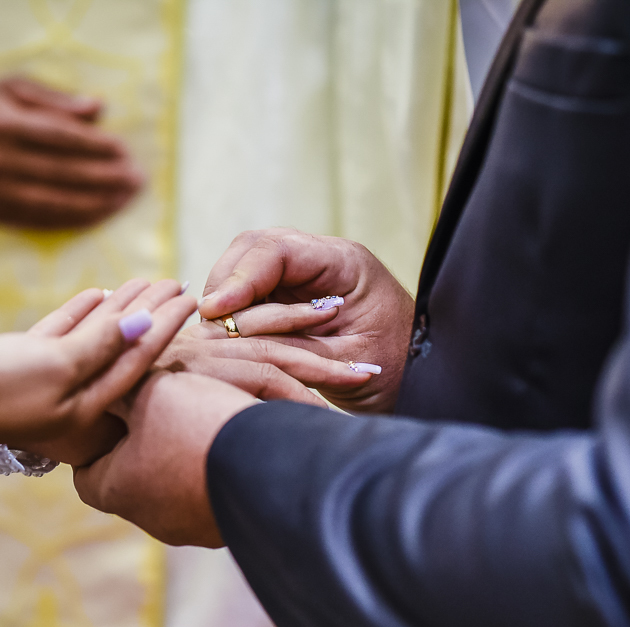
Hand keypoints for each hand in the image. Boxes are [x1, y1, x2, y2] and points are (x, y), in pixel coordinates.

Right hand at [0, 76, 142, 228]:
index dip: (97, 147)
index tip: (125, 152)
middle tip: (136, 181)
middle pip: (63, 173)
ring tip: (124, 201)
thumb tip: (98, 109)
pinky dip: (72, 219)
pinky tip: (97, 215)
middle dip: (106, 179)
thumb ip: (54, 99)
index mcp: (4, 124)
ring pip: (55, 202)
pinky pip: (40, 220)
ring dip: (96, 204)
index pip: (62, 139)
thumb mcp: (9, 87)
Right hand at [0, 279, 193, 459]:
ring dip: (120, 311)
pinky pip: (62, 339)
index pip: (138, 362)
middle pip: (121, 353)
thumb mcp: (56, 367)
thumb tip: (147, 323)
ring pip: (93, 343)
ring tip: (145, 281)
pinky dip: (81, 317)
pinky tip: (99, 294)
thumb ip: (102, 345)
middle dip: (149, 316)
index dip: (165, 327)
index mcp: (89, 416)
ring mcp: (47, 387)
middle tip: (178, 281)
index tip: (189, 297)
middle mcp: (75, 405)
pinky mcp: (20, 370)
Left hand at [74, 371, 257, 547]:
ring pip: (174, 488)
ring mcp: (190, 530)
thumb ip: (126, 386)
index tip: (110, 415)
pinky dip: (213, 470)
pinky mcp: (226, 528)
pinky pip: (210, 494)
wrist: (272, 466)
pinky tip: (228, 445)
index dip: (95, 440)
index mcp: (116, 489)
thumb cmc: (198, 427)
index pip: (84, 471)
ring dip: (182, 459)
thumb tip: (111, 382)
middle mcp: (149, 518)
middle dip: (143, 445)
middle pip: (131, 478)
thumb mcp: (153, 390)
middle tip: (158, 414)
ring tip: (200, 426)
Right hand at [198, 229, 414, 412]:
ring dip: (224, 296)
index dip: (239, 278)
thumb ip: (295, 342)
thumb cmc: (396, 370)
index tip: (214, 310)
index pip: (275, 249)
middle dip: (224, 283)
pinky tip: (224, 334)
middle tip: (207, 322)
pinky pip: (251, 289)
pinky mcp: (292, 292)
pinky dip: (233, 309)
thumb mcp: (346, 360)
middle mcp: (321, 258)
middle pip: (252, 248)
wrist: (422, 376)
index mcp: (343, 262)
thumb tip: (238, 336)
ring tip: (211, 331)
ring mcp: (305, 272)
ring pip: (244, 265)